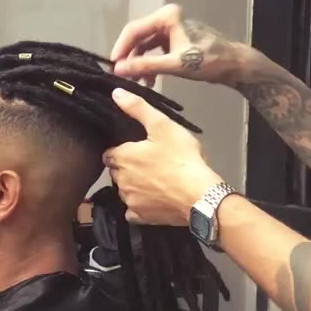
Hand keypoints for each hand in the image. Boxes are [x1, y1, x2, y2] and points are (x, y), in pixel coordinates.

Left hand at [103, 89, 221, 224]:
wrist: (200, 195)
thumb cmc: (181, 158)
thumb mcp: (162, 126)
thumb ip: (137, 108)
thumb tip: (115, 93)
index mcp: (122, 158)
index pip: (110, 153)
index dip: (121, 150)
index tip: (135, 149)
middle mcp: (120, 181)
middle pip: (117, 172)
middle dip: (127, 167)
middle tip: (149, 162)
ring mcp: (130, 201)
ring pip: (125, 191)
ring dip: (134, 186)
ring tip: (155, 179)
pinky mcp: (141, 217)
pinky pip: (133, 211)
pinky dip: (140, 206)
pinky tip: (153, 199)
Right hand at [111, 4, 249, 86]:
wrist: (236, 64)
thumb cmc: (209, 60)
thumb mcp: (175, 65)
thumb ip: (145, 67)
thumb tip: (119, 69)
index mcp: (167, 17)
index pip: (133, 30)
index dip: (120, 48)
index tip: (112, 66)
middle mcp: (167, 19)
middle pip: (138, 38)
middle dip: (130, 58)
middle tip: (122, 76)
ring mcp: (172, 29)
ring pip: (146, 46)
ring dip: (140, 64)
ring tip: (137, 82)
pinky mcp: (176, 40)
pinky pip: (156, 52)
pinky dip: (151, 65)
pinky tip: (150, 81)